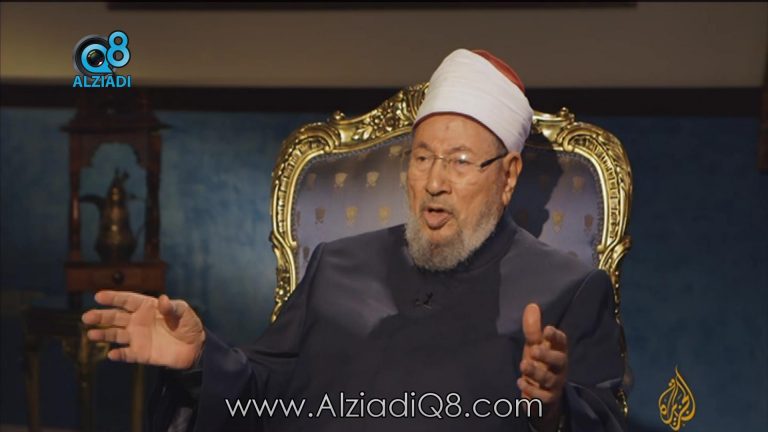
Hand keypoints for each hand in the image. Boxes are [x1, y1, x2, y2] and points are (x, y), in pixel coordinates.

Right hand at [82, 291, 204, 369]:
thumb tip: (162, 300)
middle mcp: (138, 321)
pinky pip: (126, 354)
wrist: (195, 348)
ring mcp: (137, 337)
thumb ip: (172, 307)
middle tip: (87, 317)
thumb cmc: (188, 325)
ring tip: (91, 334)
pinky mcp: (140, 353)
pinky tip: (112, 354)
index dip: (113, 298)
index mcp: (146, 307)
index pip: (126, 300)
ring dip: (103, 335)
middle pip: (115, 317)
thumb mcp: (184, 312)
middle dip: (100, 316)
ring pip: (115, 335)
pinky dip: (119, 355)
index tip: (98, 296)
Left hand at [518, 303, 567, 430]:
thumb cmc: (540, 364)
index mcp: (557, 352)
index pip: (562, 343)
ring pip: (549, 379)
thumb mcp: (535, 346)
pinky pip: (542, 398)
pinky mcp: (547, 399)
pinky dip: (532, 393)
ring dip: (536, 373)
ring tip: (523, 366)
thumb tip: (532, 305)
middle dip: (547, 355)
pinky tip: (521, 385)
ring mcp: (555, 384)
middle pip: (560, 361)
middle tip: (532, 350)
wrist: (543, 396)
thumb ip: (533, 329)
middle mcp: (559, 368)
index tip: (547, 329)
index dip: (556, 336)